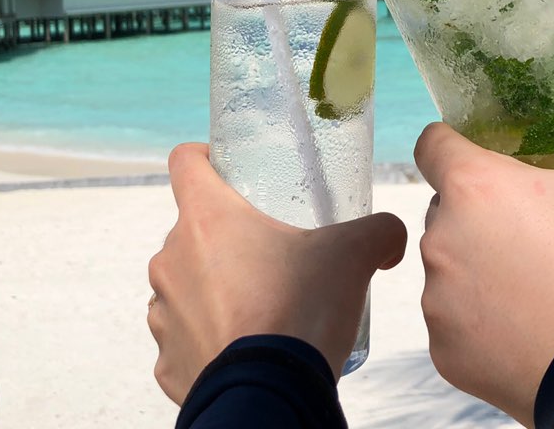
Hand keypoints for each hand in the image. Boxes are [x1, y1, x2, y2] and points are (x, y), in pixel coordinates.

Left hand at [147, 143, 406, 404]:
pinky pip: (185, 337)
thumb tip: (390, 237)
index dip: (205, 157)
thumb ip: (379, 230)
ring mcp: (163, 313)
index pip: (184, 160)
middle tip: (271, 250)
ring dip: (213, 287)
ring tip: (260, 304)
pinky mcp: (167, 361)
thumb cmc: (301, 312)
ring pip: (185, 282)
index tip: (230, 170)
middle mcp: (171, 259)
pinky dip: (210, 337)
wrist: (271, 398)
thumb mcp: (352, 253)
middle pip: (191, 227)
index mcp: (206, 218)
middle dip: (227, 235)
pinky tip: (246, 346)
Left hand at [415, 111, 553, 426]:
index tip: (487, 155)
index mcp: (475, 187)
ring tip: (543, 284)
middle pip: (448, 207)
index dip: (457, 141)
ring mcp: (440, 302)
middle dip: (485, 211)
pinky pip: (458, 321)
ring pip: (453, 265)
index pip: (433, 143)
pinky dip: (486, 320)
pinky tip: (533, 326)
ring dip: (485, 266)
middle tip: (539, 227)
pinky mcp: (447, 354)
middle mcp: (443, 240)